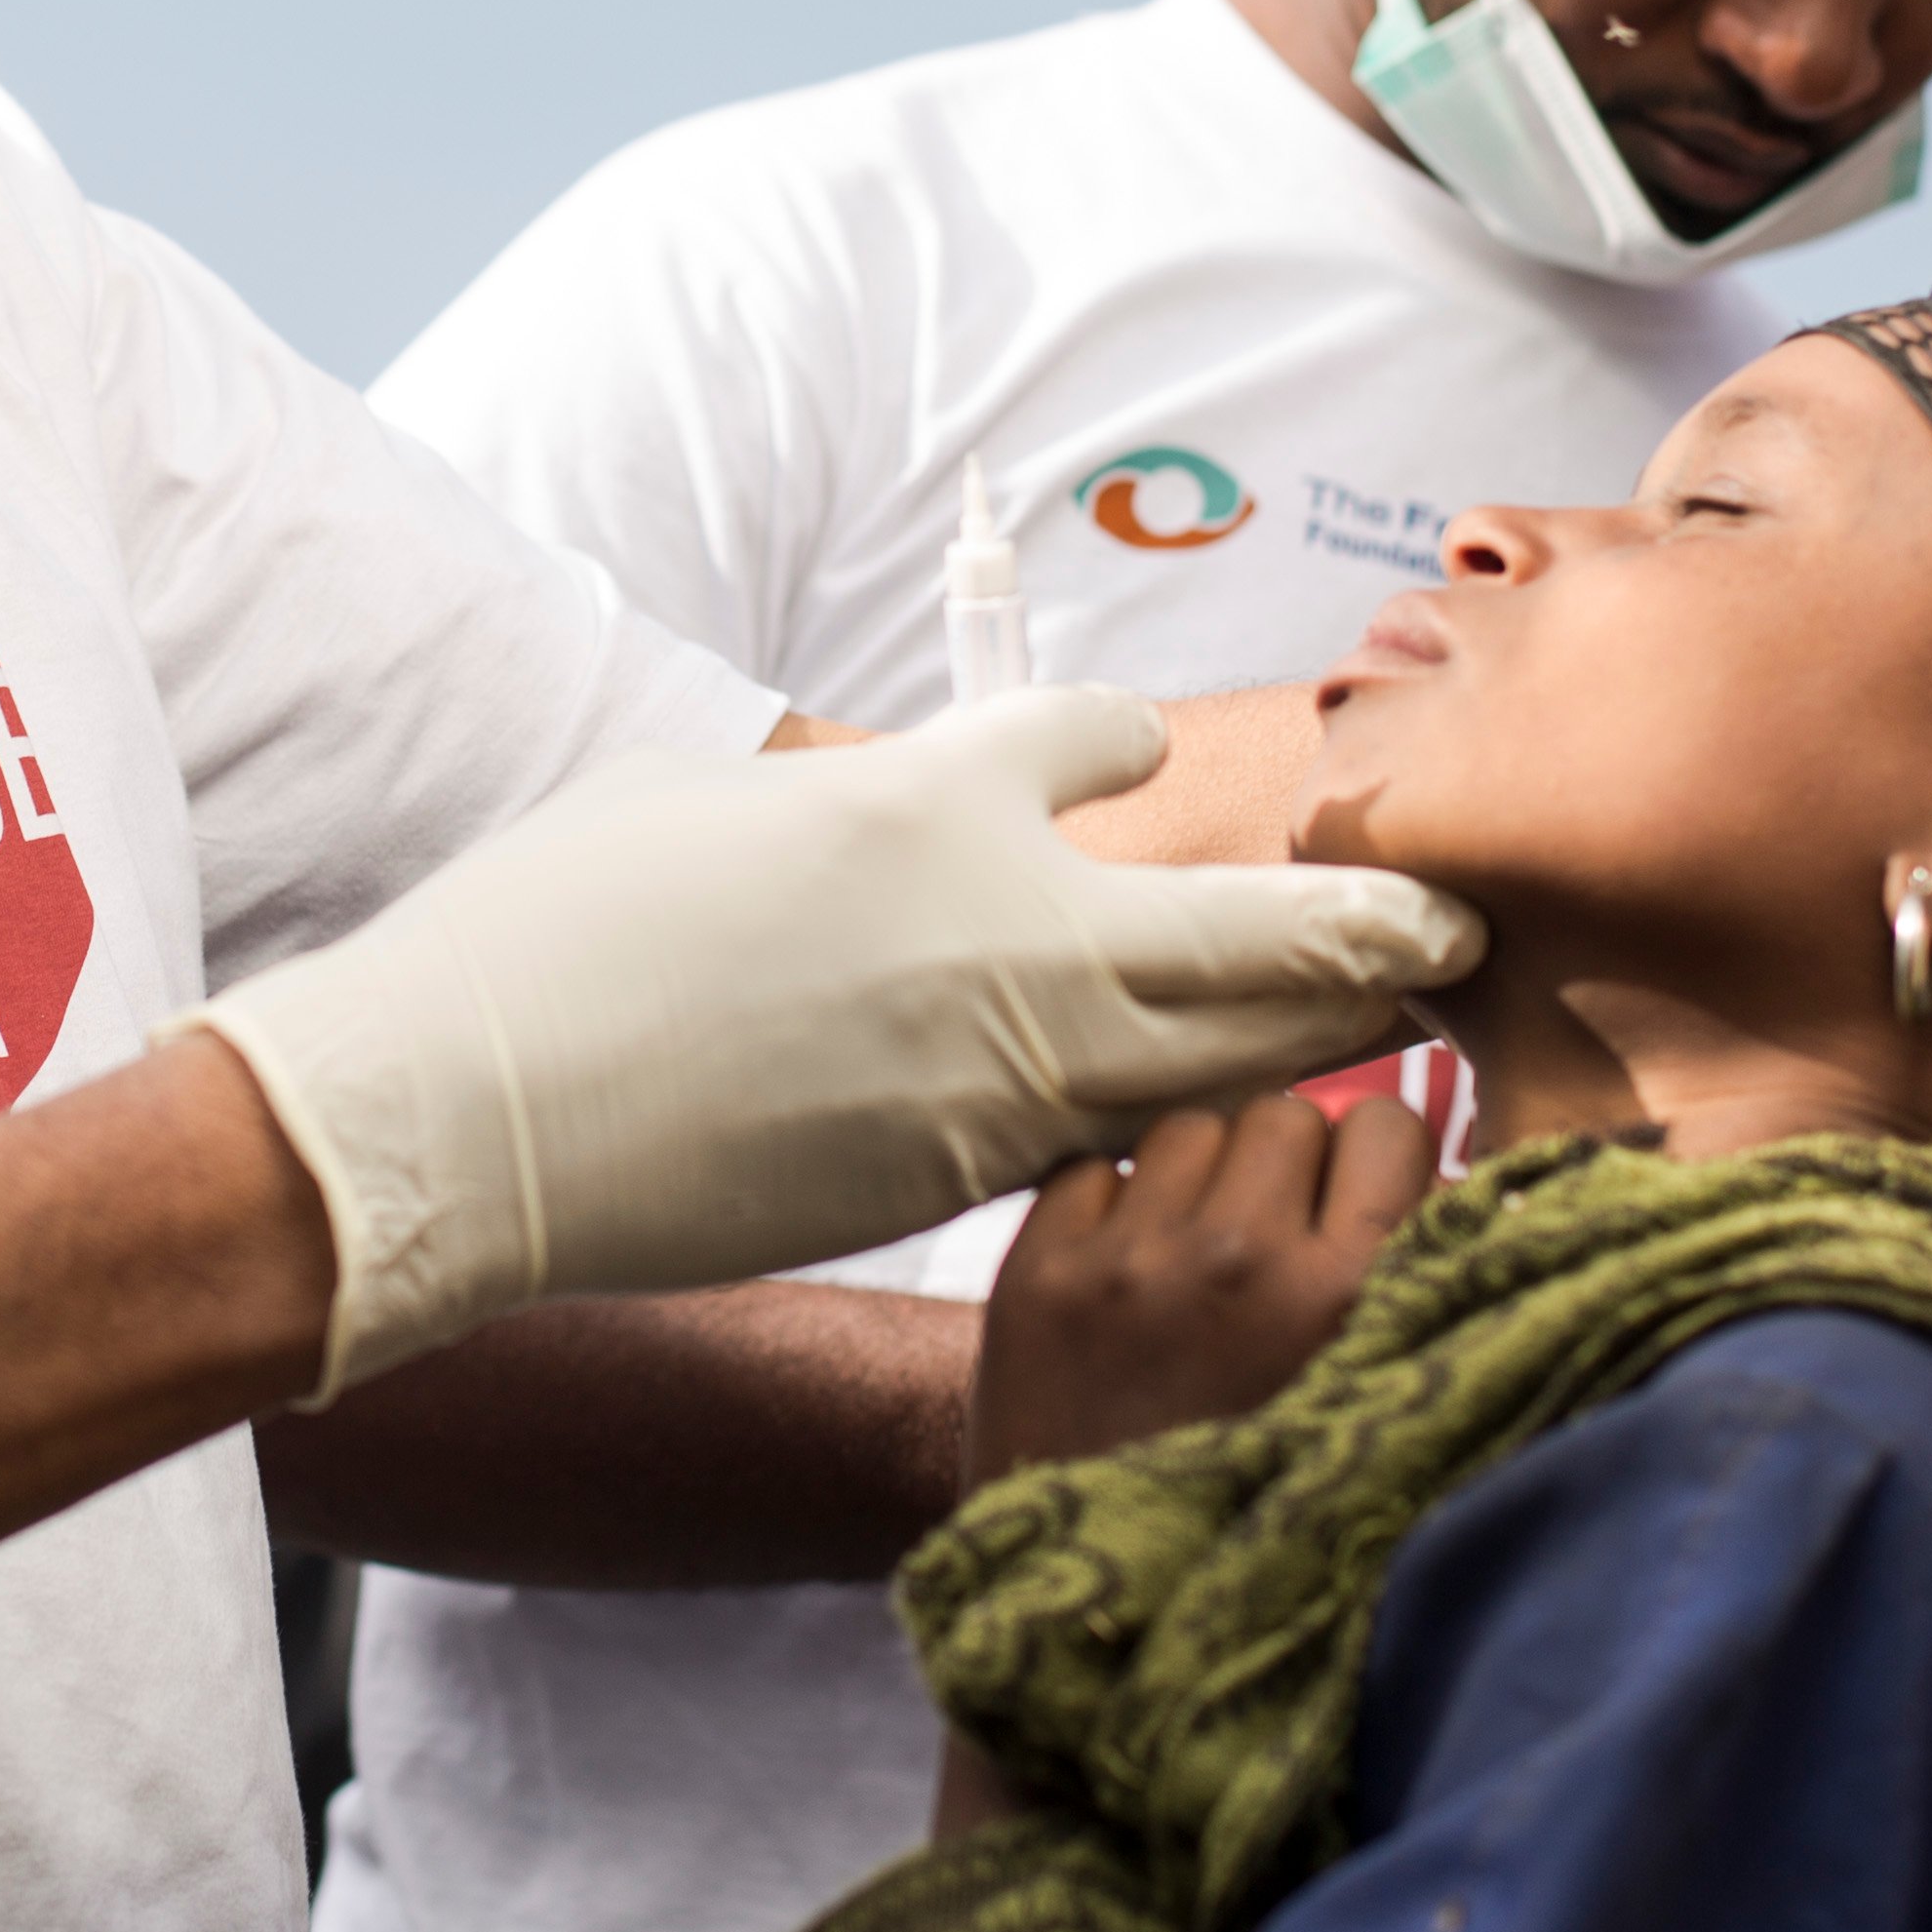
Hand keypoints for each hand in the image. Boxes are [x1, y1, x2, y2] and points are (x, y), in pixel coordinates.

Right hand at [178, 686, 1485, 1395]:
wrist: (470, 1119)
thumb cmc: (555, 931)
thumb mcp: (711, 806)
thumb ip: (851, 808)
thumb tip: (904, 819)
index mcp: (935, 799)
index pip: (1099, 742)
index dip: (1122, 745)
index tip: (1139, 758)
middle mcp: (1006, 933)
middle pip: (1254, 937)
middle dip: (1372, 929)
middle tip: (1461, 924)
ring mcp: (996, 1081)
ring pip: (1216, 1065)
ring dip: (1313, 1043)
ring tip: (1401, 1022)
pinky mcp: (956, 1189)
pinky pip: (1102, 1143)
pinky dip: (1170, 1123)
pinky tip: (1203, 1120)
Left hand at [970, 1090, 1439, 1482]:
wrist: (1099, 1618)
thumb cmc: (1258, 1515)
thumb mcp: (1373, 1411)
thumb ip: (1407, 1292)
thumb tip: (1424, 1171)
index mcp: (1347, 1298)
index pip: (1387, 1123)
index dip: (1376, 1159)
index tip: (1359, 1204)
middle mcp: (1239, 1260)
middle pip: (1285, 1114)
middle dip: (1287, 1167)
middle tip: (1272, 1242)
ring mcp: (1129, 1262)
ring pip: (1190, 1129)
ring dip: (1201, 1179)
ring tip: (1194, 1264)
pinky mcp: (1039, 1273)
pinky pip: (1093, 1168)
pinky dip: (1112, 1209)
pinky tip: (1123, 1284)